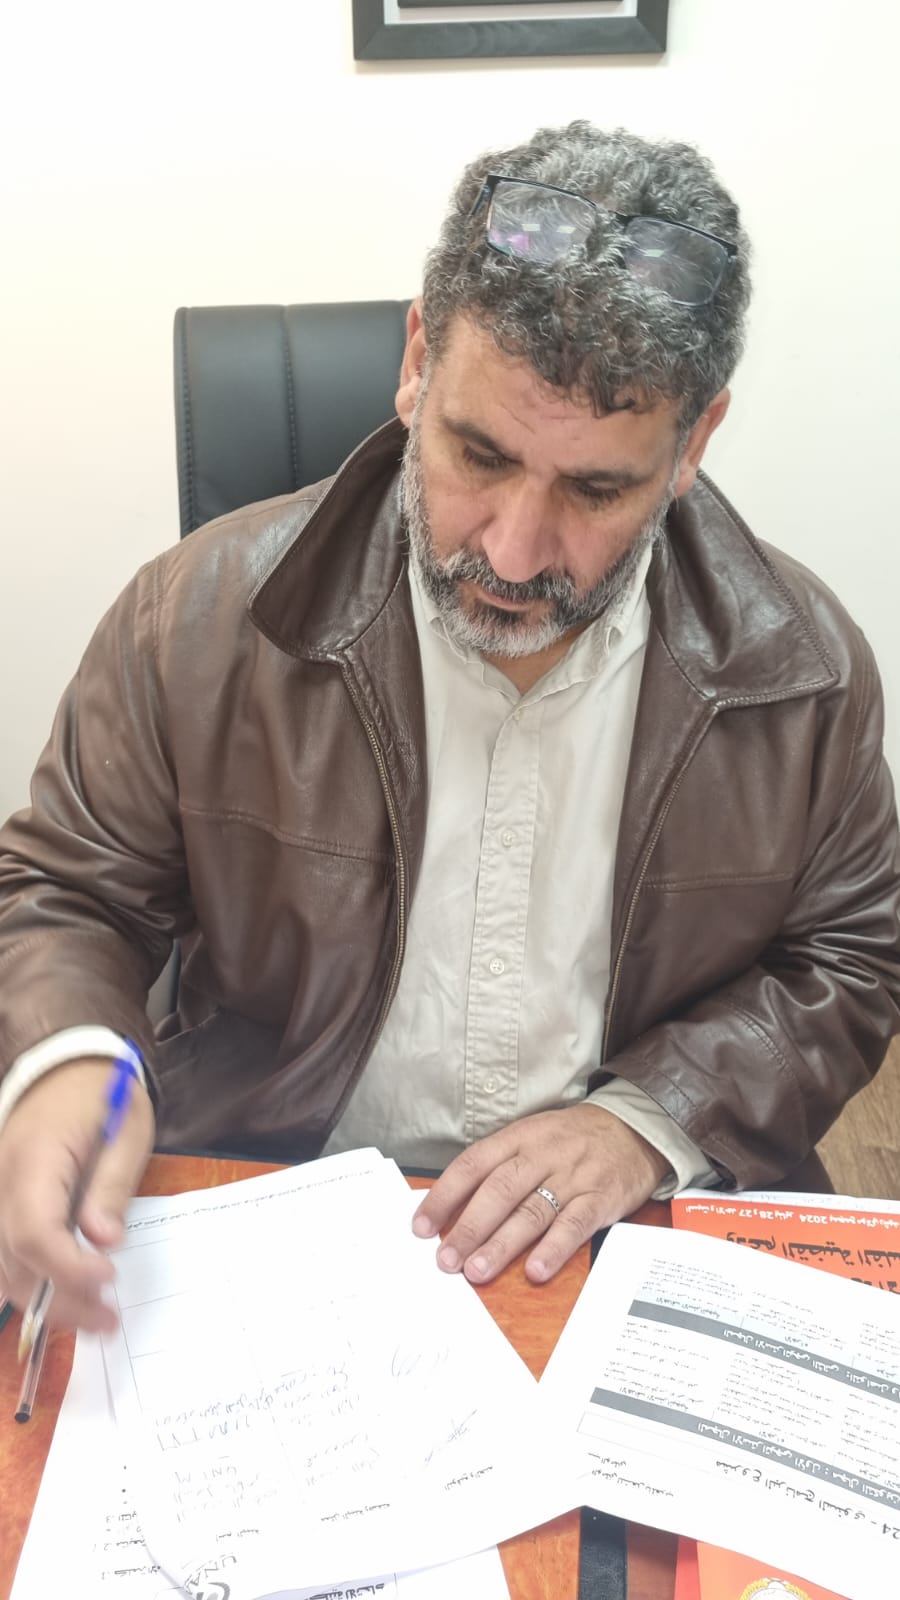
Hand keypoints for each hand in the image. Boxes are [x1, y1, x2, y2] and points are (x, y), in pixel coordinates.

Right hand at [0, 1057, 154, 1331]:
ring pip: (0, 1265)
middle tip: (107, 1320)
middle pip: (13, 1259)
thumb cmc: (103, 1095)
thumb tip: (104, 1241)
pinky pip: (0, 1252)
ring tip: (92, 1315)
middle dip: (59, 1299)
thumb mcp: (127, 1131)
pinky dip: (26, 1279)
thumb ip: (112, 1186)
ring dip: (41, 1299)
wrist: (66, 1066)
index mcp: (36, 1157)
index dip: (66, 1266)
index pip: (34, 1230)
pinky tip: (60, 1294)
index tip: (108, 1278)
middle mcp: (0, 1179)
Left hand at [412, 1104, 669, 1285]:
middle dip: (469, 1227)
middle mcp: (543, 1154)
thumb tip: (452, 1210)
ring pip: (532, 1211)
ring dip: (502, 1244)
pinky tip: (535, 1270)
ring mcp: (573, 1176)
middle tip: (446, 1260)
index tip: (421, 1227)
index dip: (444, 1196)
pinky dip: (553, 1249)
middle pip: (499, 1191)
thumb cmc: (572, 1139)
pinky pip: (574, 1225)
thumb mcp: (532, 1138)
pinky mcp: (600, 1198)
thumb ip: (498, 1168)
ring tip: (477, 1271)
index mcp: (519, 1137)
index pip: (473, 1165)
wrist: (634, 1128)